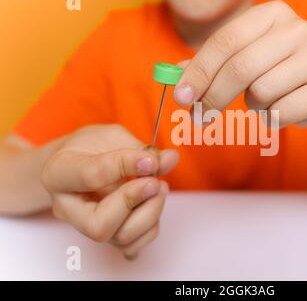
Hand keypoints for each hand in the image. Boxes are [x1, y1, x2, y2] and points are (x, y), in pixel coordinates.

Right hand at [41, 124, 178, 258]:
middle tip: (154, 181)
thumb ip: (140, 149)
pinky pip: (132, 247)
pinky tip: (151, 203)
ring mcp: (85, 228)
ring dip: (150, 213)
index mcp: (58, 173)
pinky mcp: (106, 237)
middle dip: (134, 202)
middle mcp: (67, 208)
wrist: (79, 162)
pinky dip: (151, 227)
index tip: (150, 160)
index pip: (92, 176)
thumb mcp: (112, 137)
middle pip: (99, 226)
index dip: (128, 166)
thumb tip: (170, 159)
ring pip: (120, 238)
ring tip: (159, 188)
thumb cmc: (92, 148)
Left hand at [173, 0, 306, 127]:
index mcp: (273, 13)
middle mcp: (299, 28)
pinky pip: (281, 112)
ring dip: (253, 105)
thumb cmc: (277, 75)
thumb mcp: (245, 61)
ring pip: (261, 91)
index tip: (181, 96)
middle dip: (213, 97)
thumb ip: (213, 64)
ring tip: (265, 100)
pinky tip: (283, 109)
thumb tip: (178, 73)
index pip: (225, 40)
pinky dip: (272, 119)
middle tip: (199, 117)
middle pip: (240, 67)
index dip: (199, 71)